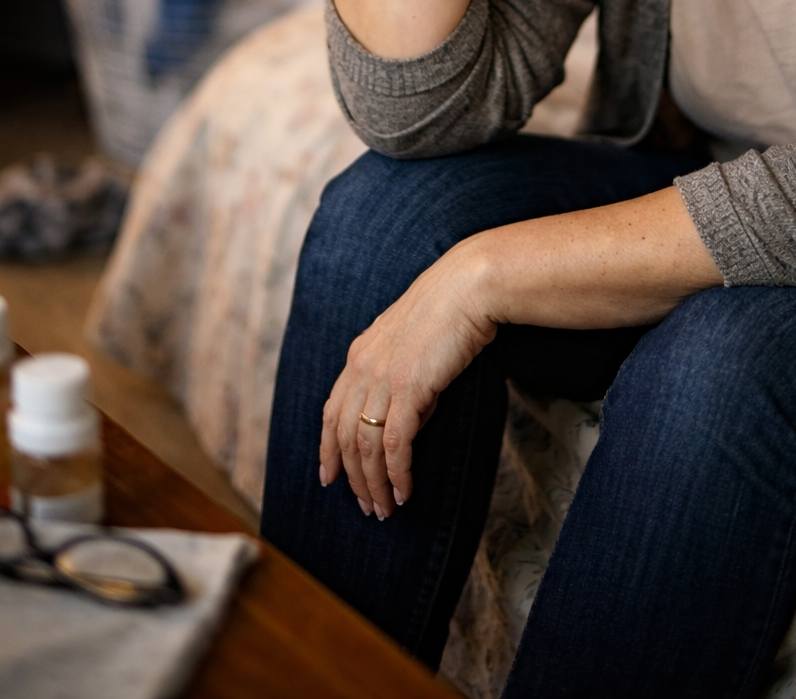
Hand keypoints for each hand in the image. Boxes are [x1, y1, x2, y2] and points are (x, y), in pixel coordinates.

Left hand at [319, 240, 495, 518]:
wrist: (468, 286)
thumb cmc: (449, 310)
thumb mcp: (411, 343)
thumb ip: (399, 376)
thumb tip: (406, 419)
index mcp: (359, 354)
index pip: (331, 412)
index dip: (327, 449)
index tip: (328, 478)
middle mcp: (362, 368)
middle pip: (345, 437)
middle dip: (352, 478)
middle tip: (367, 507)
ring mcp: (383, 378)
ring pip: (365, 447)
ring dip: (374, 484)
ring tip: (386, 509)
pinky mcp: (409, 388)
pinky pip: (395, 444)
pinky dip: (397, 473)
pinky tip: (405, 491)